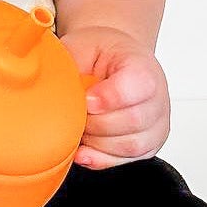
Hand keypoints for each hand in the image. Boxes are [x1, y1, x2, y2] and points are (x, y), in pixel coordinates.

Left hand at [60, 24, 170, 168]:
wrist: (114, 60)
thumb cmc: (100, 53)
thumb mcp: (81, 46)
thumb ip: (70, 64)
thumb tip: (49, 87)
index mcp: (143, 67)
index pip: (138, 85)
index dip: (109, 96)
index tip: (87, 99)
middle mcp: (157, 99)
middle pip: (133, 120)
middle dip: (95, 122)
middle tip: (75, 114)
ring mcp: (155, 125)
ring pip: (130, 146)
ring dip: (96, 141)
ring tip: (78, 127)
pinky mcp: (147, 145)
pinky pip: (126, 160)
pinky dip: (100, 159)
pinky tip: (82, 152)